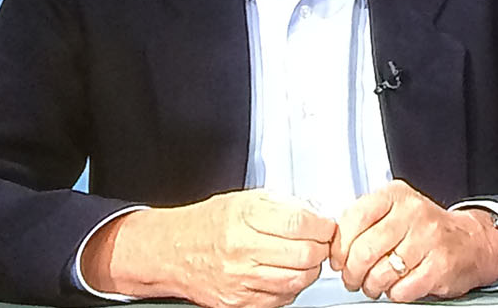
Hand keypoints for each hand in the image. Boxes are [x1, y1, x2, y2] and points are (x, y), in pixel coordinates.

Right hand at [80, 189, 336, 307]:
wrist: (172, 251)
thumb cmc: (208, 223)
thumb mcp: (244, 201)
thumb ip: (282, 206)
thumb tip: (318, 214)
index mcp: (244, 217)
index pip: (300, 223)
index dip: (323, 226)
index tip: (325, 225)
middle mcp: (241, 249)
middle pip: (304, 254)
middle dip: (320, 248)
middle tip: (318, 243)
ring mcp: (240, 279)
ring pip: (297, 280)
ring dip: (309, 270)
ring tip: (302, 258)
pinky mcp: (239, 302)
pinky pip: (281, 299)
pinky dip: (290, 287)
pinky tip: (282, 274)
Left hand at [331, 180, 497, 300]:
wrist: (471, 242)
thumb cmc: (426, 229)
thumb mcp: (396, 211)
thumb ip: (365, 220)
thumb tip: (333, 243)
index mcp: (395, 196)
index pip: (353, 219)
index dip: (340, 247)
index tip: (338, 259)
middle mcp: (413, 213)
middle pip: (364, 250)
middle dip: (352, 273)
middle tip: (353, 279)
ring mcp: (428, 238)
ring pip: (381, 272)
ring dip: (372, 286)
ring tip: (374, 284)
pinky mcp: (440, 265)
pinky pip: (402, 288)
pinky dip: (394, 293)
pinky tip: (398, 286)